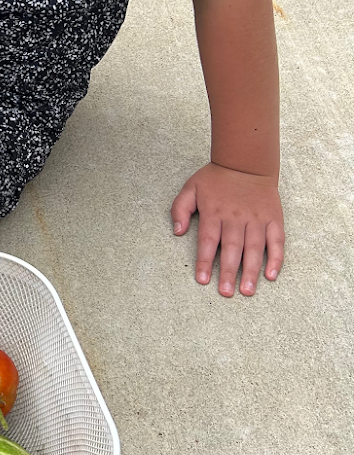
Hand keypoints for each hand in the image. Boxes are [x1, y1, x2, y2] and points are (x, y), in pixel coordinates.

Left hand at [171, 162, 283, 296]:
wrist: (246, 162)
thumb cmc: (216, 178)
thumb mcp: (190, 187)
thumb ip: (180, 208)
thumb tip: (178, 231)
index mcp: (214, 213)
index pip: (208, 242)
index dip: (205, 262)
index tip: (203, 280)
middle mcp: (236, 218)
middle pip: (232, 249)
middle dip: (229, 272)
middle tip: (226, 292)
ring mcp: (257, 219)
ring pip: (254, 249)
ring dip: (251, 271)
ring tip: (247, 290)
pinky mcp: (274, 219)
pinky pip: (277, 241)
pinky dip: (276, 258)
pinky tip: (271, 275)